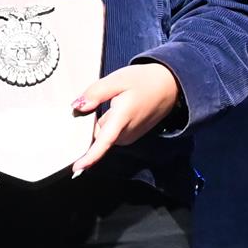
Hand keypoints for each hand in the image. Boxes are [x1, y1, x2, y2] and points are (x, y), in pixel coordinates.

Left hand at [70, 60, 182, 175]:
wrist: (171, 86)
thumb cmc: (145, 81)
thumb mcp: (118, 80)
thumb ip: (96, 93)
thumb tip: (77, 107)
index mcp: (122, 118)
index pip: (104, 142)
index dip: (90, 156)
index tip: (77, 168)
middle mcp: (126, 133)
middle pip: (96, 134)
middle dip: (88, 122)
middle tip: (96, 99)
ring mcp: (129, 136)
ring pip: (102, 133)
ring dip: (100, 121)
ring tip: (112, 101)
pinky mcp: (131, 136)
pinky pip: (110, 133)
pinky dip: (107, 123)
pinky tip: (115, 108)